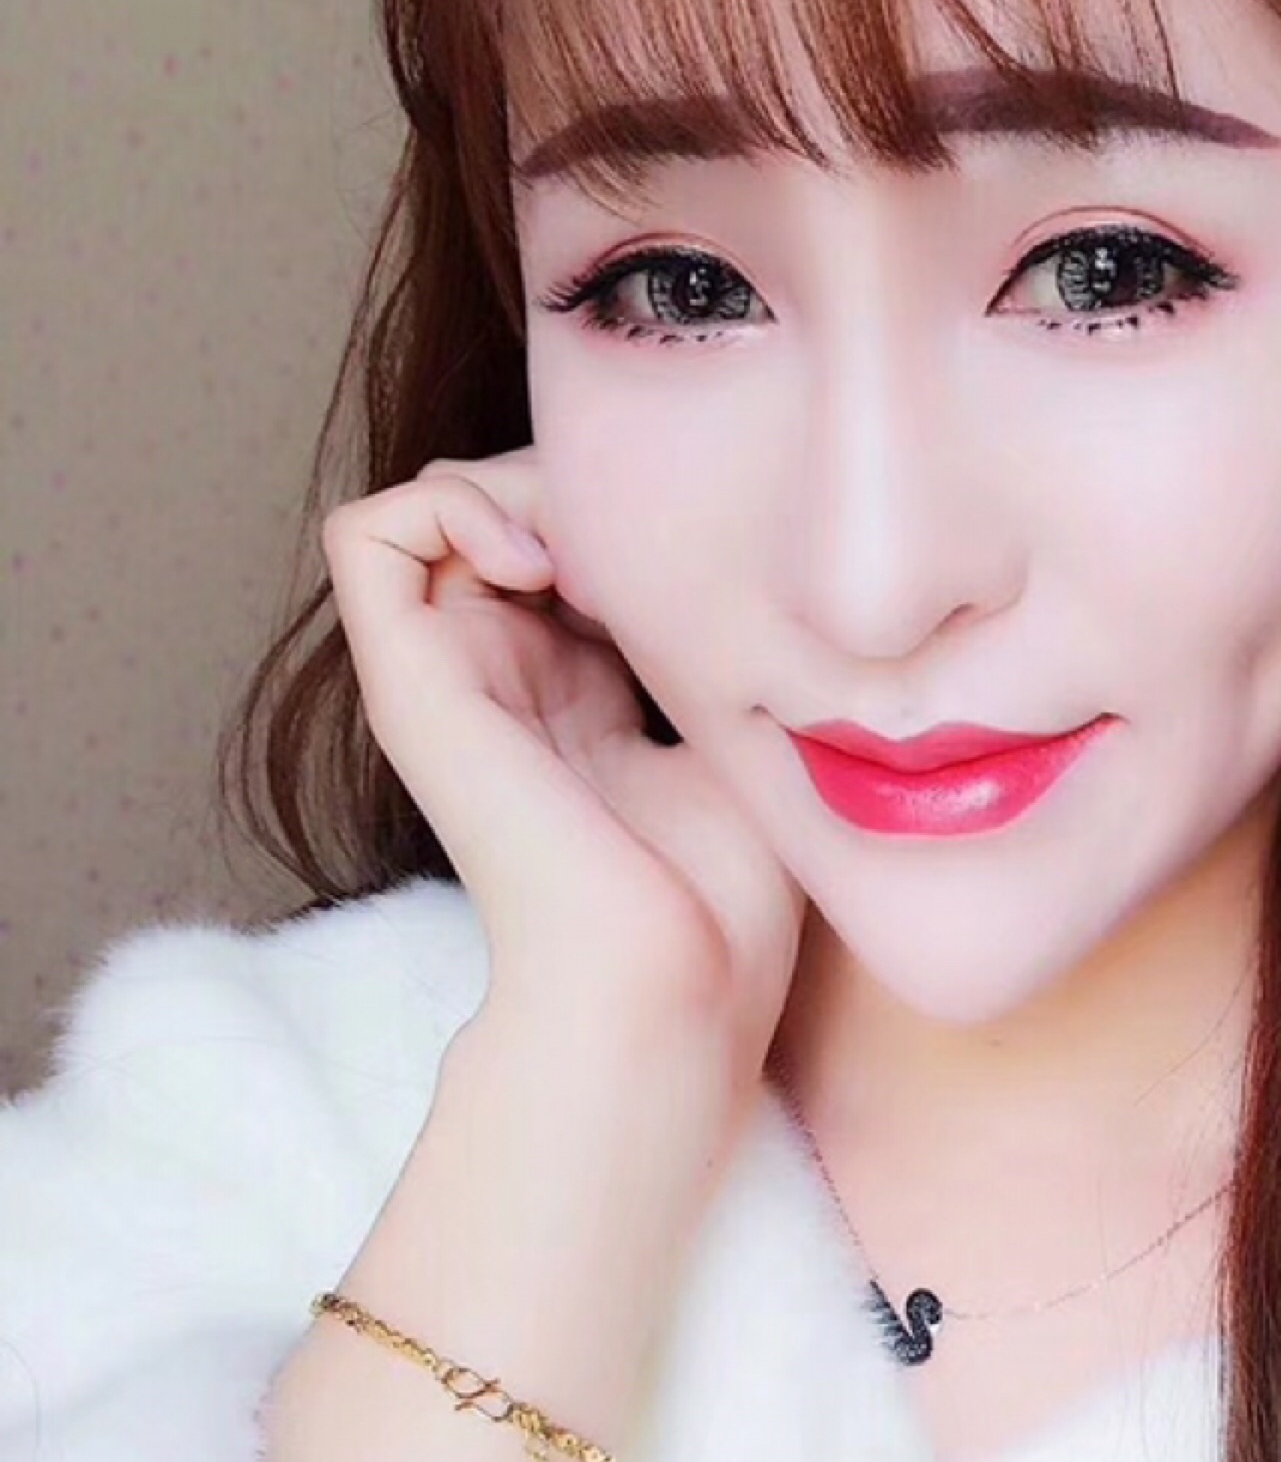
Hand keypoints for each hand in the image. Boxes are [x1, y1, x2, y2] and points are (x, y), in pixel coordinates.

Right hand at [321, 446, 804, 1084]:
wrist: (675, 981)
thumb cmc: (728, 892)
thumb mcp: (734, 727)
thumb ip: (700, 634)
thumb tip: (716, 537)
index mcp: (576, 690)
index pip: (567, 535)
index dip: (625, 506)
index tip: (699, 547)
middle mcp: (502, 676)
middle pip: (500, 502)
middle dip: (576, 480)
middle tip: (648, 535)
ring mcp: (449, 678)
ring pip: (433, 499)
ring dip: (514, 482)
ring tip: (590, 550)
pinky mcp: (410, 687)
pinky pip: (366, 532)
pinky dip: (445, 506)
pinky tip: (538, 562)